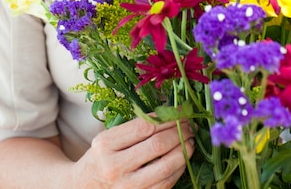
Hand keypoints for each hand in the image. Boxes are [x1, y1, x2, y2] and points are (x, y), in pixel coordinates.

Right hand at [75, 117, 194, 187]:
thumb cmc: (99, 159)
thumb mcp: (107, 139)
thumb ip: (135, 128)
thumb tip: (171, 113)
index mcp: (106, 144)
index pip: (145, 126)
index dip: (169, 117)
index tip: (183, 110)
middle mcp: (114, 167)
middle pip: (158, 146)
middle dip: (180, 132)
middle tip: (191, 124)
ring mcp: (126, 188)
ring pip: (165, 167)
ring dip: (184, 151)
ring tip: (191, 140)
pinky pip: (165, 184)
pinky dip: (178, 169)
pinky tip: (183, 159)